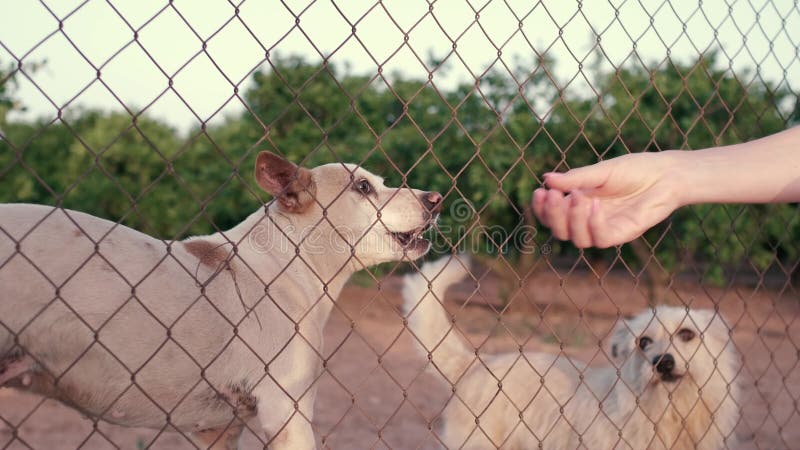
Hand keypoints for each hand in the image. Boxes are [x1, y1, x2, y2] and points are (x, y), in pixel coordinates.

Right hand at [532, 152, 682, 247]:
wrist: (667, 173)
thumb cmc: (636, 170)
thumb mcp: (601, 172)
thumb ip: (576, 178)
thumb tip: (546, 179)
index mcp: (581, 204)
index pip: (554, 216)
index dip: (542, 209)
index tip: (540, 191)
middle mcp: (590, 220)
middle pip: (561, 231)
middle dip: (552, 215)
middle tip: (553, 195)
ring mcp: (606, 228)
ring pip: (578, 239)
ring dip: (571, 219)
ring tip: (577, 196)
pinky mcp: (623, 233)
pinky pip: (601, 239)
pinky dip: (593, 224)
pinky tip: (594, 205)